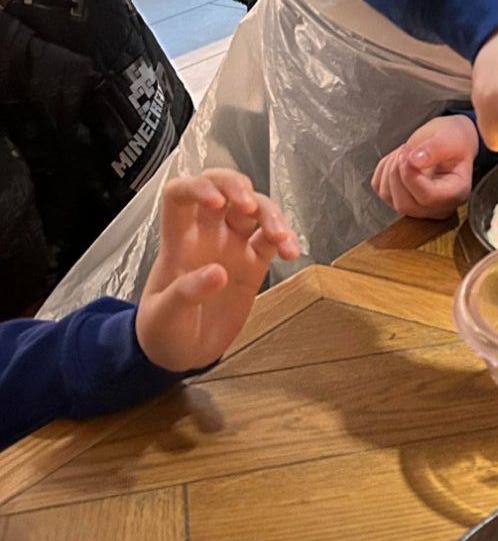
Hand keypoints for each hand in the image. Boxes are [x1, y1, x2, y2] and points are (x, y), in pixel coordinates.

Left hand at [135, 169, 299, 373]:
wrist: (181, 353)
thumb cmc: (162, 330)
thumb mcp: (164, 316)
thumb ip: (186, 292)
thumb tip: (218, 272)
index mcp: (178, 240)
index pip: (180, 195)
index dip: (197, 187)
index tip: (217, 202)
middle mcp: (206, 235)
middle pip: (221, 188)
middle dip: (237, 187)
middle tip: (250, 206)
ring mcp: (232, 247)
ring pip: (253, 210)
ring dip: (270, 214)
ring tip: (281, 238)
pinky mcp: (253, 265)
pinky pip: (271, 241)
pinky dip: (285, 240)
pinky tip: (291, 252)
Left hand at [372, 114, 479, 218]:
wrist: (448, 142)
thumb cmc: (454, 140)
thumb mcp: (450, 138)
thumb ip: (435, 148)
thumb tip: (414, 161)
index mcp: (455, 193)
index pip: (428, 197)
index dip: (411, 177)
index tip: (407, 155)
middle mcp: (437, 206)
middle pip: (405, 204)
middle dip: (396, 173)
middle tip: (405, 150)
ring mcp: (418, 206)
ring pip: (388, 196)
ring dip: (389, 168)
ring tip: (404, 152)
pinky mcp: (401, 199)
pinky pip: (380, 188)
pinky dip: (383, 170)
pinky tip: (398, 159)